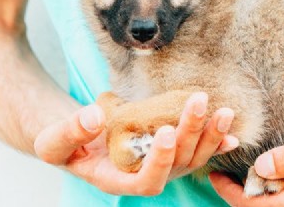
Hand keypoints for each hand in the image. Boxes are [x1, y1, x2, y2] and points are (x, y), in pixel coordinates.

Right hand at [34, 93, 237, 195]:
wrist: (76, 140)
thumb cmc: (64, 144)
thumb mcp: (53, 140)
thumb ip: (70, 131)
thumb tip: (94, 117)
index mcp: (117, 180)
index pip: (147, 180)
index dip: (161, 160)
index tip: (166, 131)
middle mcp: (145, 176)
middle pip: (178, 163)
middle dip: (191, 133)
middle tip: (199, 102)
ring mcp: (162, 166)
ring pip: (193, 157)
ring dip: (210, 135)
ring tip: (224, 111)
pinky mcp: (171, 153)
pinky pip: (197, 152)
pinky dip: (215, 143)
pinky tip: (231, 132)